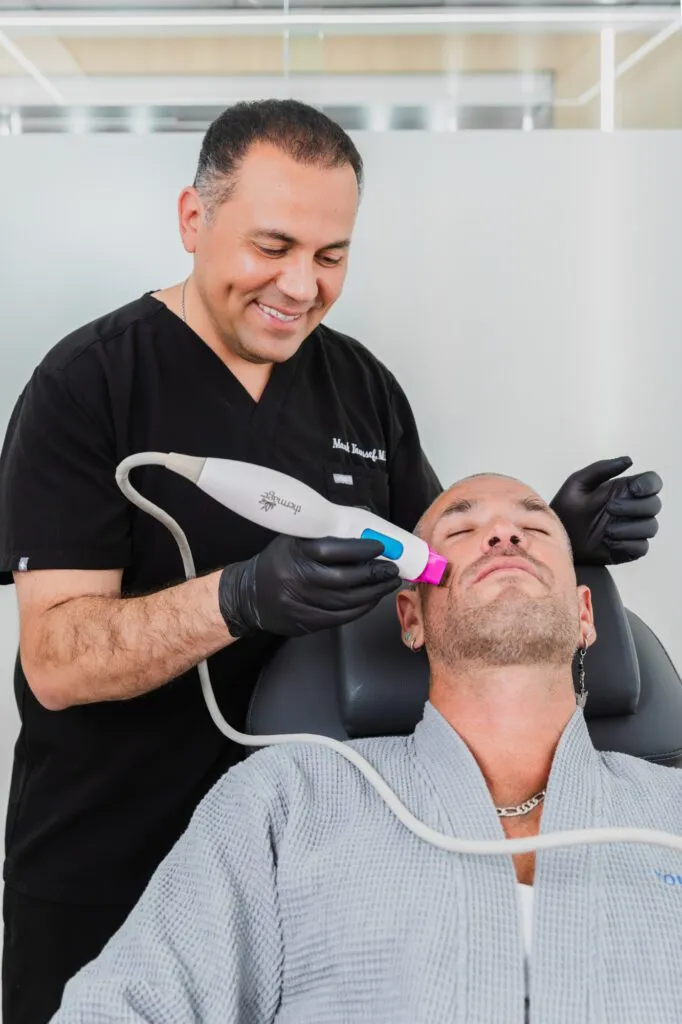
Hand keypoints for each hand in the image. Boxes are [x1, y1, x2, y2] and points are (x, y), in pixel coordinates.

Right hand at [218, 535, 400, 637]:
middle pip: (344, 579)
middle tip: (392, 568)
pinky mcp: (304, 622)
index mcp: (294, 552)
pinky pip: (340, 617)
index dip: (360, 549)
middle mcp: (295, 578)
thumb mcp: (294, 540)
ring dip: (373, 592)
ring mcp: (299, 603)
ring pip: (345, 601)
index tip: (379, 546)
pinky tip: (372, 599)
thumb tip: (364, 526)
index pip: (333, 550)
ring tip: (388, 583)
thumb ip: (325, 534)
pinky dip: (361, 608)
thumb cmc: (278, 562)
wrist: (248, 595)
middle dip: (374, 574)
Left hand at [550, 456, 661, 565]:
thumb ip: (601, 469)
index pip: (651, 483)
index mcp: (623, 490)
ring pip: (650, 526)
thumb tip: (629, 460)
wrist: (556, 538)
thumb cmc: (565, 509)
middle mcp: (631, 509)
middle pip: (654, 505)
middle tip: (610, 509)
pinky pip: (641, 547)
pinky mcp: (628, 549)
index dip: (649, 485)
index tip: (634, 489)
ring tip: (606, 531)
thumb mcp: (577, 484)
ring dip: (630, 528)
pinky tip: (610, 543)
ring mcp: (631, 530)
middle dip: (635, 507)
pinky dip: (628, 545)